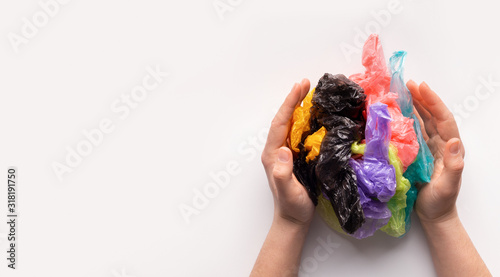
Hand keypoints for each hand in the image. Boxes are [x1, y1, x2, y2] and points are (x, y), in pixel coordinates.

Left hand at [261, 79, 314, 226]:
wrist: (293, 219)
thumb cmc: (291, 207)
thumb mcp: (288, 192)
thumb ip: (282, 173)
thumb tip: (283, 150)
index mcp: (272, 154)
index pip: (280, 123)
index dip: (289, 104)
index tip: (299, 87)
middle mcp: (276, 150)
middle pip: (284, 119)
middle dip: (293, 99)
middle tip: (306, 83)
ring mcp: (284, 153)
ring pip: (291, 124)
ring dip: (299, 107)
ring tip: (309, 92)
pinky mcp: (293, 156)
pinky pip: (298, 133)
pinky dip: (305, 120)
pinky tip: (314, 114)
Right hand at [406, 80, 464, 223]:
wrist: (434, 215)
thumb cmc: (441, 202)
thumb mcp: (448, 186)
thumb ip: (454, 166)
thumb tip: (455, 142)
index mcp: (450, 148)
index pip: (443, 119)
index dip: (433, 101)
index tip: (421, 87)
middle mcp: (440, 144)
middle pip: (432, 115)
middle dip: (422, 97)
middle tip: (408, 83)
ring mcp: (429, 147)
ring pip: (422, 120)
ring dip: (414, 105)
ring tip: (402, 91)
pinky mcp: (419, 152)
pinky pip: (413, 131)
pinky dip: (406, 119)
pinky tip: (397, 112)